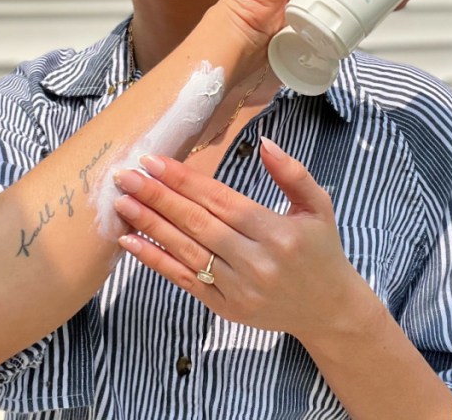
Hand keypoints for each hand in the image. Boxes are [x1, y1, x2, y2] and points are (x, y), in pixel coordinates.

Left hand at [112, 138, 369, 339]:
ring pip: (186, 251)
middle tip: (126, 176)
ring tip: (122, 203)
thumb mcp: (318, 207)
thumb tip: (265, 143)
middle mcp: (256, 261)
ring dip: (150, 225)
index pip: (220, 201)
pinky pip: (184, 280)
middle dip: (158, 197)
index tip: (154, 161)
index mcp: (277, 232)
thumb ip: (293, 174)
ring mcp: (239, 288)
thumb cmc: (321, 251)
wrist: (329, 310)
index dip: (184, 180)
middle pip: (197, 224)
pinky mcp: (225, 307)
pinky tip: (130, 243)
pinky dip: (155, 261)